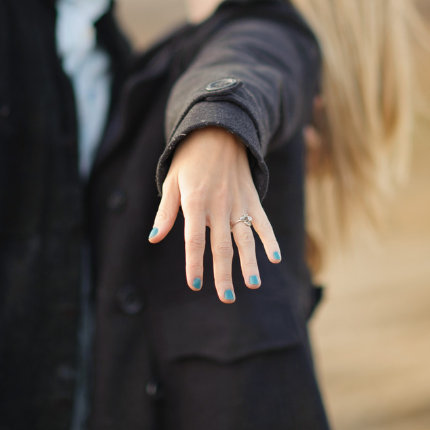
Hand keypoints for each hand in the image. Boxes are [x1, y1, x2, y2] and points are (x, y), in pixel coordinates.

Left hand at [149, 126, 280, 302]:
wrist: (218, 131)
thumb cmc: (189, 159)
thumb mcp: (172, 181)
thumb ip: (166, 211)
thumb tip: (154, 238)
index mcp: (196, 202)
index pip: (194, 240)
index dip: (195, 264)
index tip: (196, 285)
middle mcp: (219, 205)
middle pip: (222, 246)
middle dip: (224, 274)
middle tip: (226, 298)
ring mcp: (239, 203)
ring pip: (246, 238)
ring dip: (250, 263)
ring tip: (253, 285)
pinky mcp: (252, 199)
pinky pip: (263, 222)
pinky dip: (270, 240)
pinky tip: (275, 258)